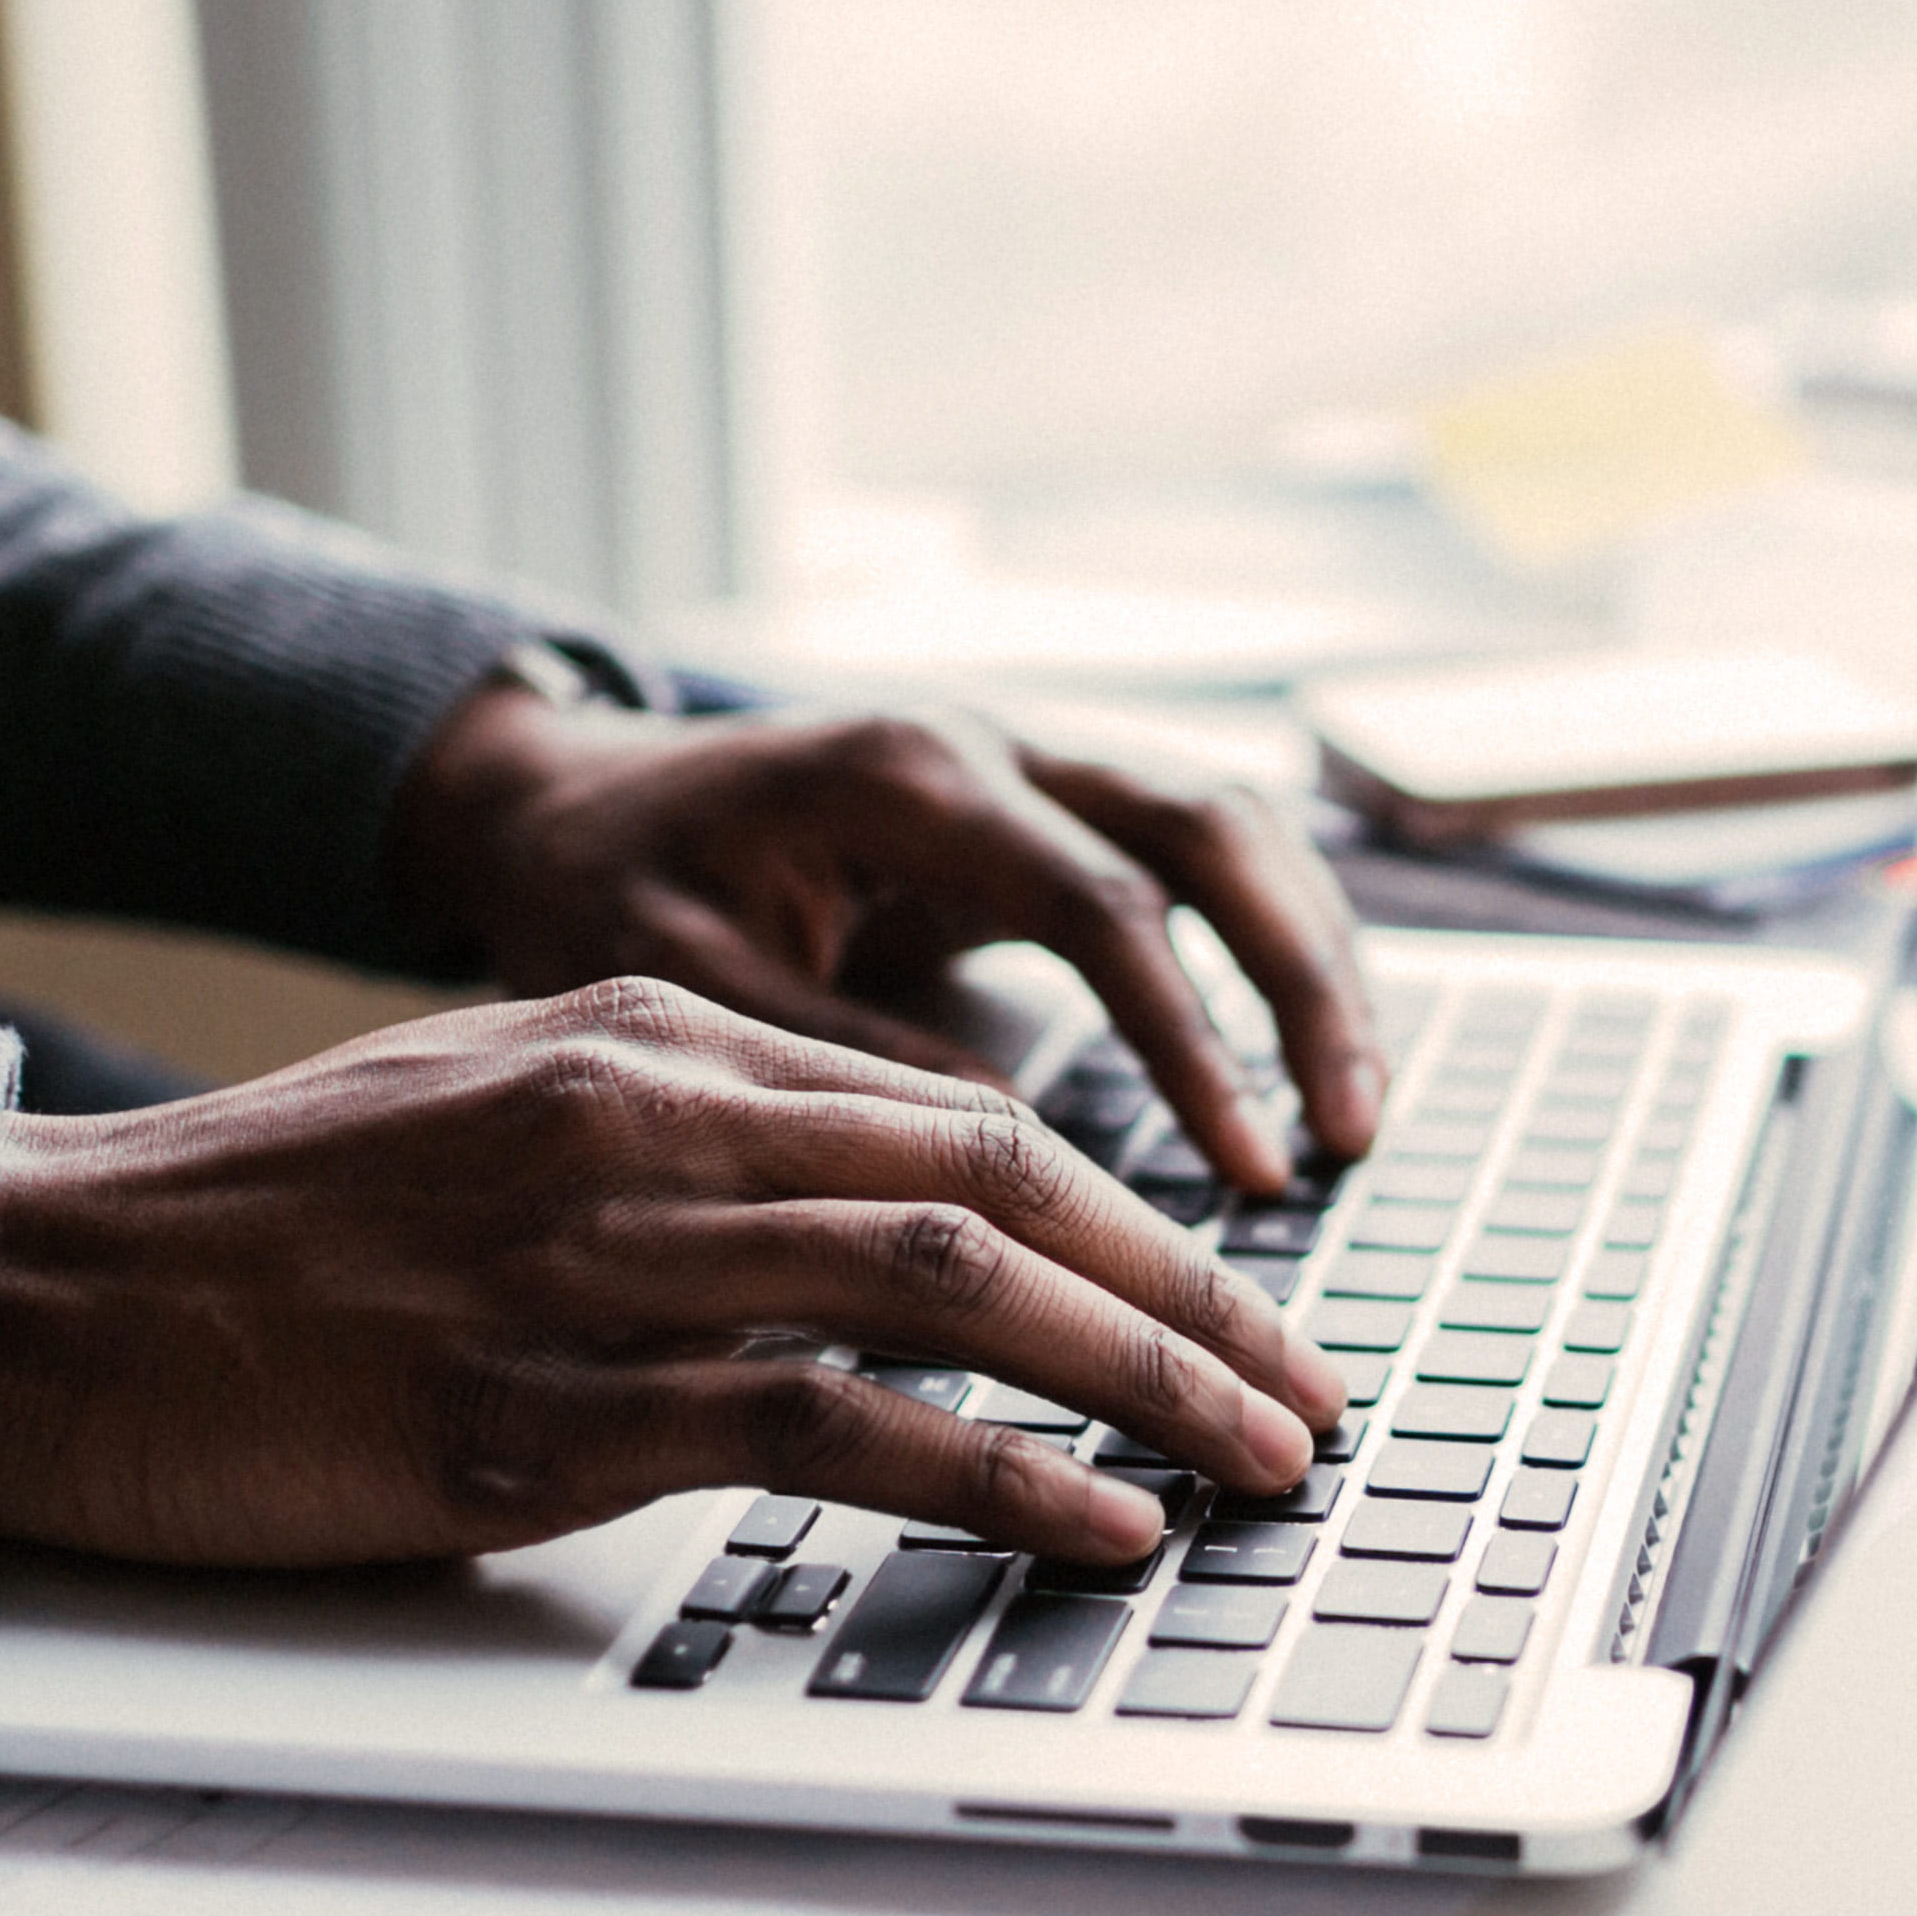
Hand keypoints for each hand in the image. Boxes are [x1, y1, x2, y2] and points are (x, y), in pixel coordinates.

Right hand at [0, 979, 1344, 1568]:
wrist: (33, 1287)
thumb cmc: (262, 1232)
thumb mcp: (501, 1118)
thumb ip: (680, 1147)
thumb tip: (862, 1225)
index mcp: (653, 1040)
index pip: (971, 1112)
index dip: (1141, 1217)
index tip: (1244, 1305)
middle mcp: (653, 1122)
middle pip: (1010, 1185)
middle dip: (1194, 1299)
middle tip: (1309, 1393)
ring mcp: (602, 1264)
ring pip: (956, 1289)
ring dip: (1145, 1384)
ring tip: (1261, 1461)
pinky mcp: (543, 1409)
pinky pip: (829, 1429)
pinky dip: (993, 1478)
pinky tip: (1093, 1523)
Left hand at [391, 688, 1382, 1194]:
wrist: (562, 791)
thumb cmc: (600, 884)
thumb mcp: (676, 982)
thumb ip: (838, 1057)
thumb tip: (1004, 1167)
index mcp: (903, 780)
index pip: (1105, 904)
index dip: (1194, 1041)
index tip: (1246, 1169)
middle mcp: (993, 745)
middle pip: (1217, 832)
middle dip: (1305, 984)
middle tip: (1353, 1131)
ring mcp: (1031, 758)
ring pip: (1236, 825)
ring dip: (1312, 961)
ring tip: (1354, 1112)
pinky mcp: (1045, 801)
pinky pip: (1199, 849)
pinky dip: (1268, 943)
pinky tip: (1299, 1052)